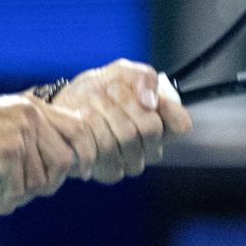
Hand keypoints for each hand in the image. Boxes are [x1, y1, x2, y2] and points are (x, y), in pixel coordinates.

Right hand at [0, 93, 99, 214]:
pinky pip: (19, 190)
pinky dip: (6, 202)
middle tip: (25, 192)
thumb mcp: (2, 125)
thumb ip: (32, 135)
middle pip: (64, 160)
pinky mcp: (8, 154)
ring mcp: (20, 134)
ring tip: (2, 194)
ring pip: (42, 180)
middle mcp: (30, 116)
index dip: (86, 153)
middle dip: (49, 183)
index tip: (83, 172)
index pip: (78, 127)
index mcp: (32, 106)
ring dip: (23, 196)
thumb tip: (67, 164)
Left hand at [51, 60, 192, 182]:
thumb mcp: (122, 73)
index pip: (180, 124)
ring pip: (128, 137)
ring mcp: (132, 162)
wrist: (64, 107)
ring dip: (107, 111)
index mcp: (163, 126)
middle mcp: (152, 148)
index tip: (139, 90)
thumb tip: (150, 100)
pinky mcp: (110, 172)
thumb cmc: (98, 91)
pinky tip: (84, 118)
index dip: (162, 105)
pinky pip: (106, 149)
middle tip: (110, 90)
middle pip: (151, 128)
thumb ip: (143, 77)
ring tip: (94, 100)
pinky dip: (92, 126)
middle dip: (126, 102)